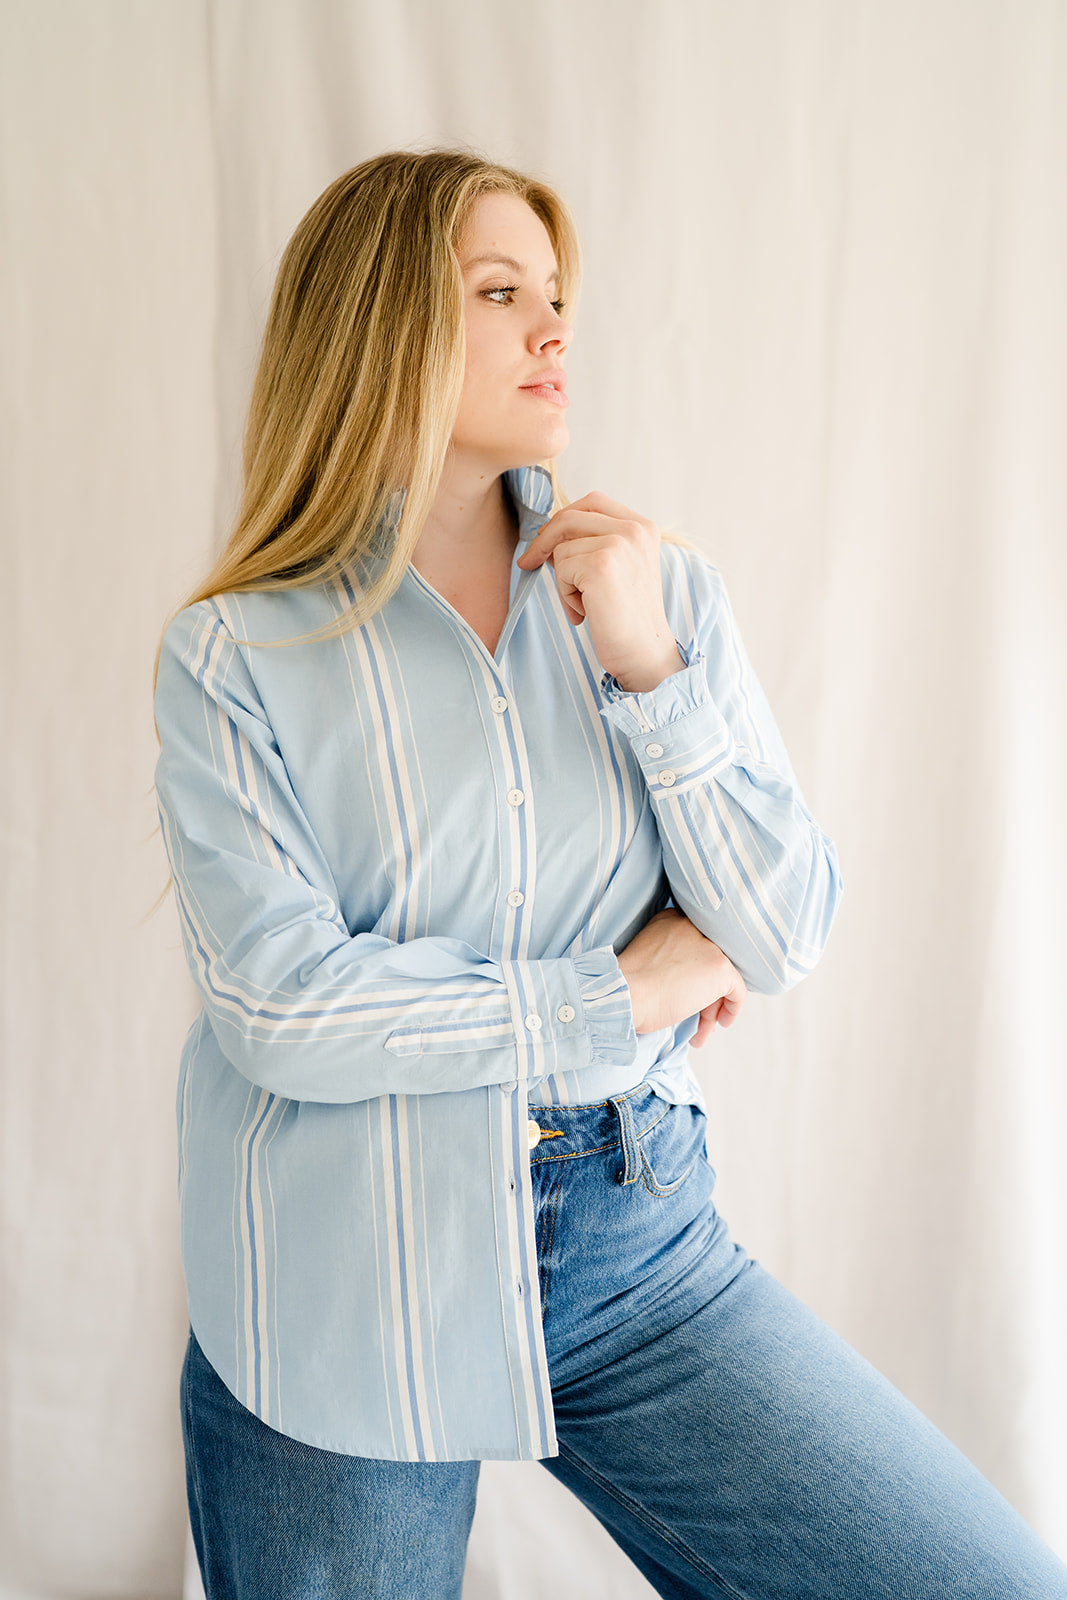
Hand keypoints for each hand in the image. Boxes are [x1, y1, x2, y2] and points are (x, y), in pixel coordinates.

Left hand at [515, 490, 685, 691]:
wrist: (644, 652)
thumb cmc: (626, 617)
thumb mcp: (618, 568)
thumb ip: (594, 544)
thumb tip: (547, 536)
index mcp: (643, 527)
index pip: (592, 502)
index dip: (563, 518)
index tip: (544, 540)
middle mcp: (635, 530)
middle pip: (569, 517)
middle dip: (544, 541)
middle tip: (529, 563)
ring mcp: (619, 544)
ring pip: (561, 548)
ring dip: (563, 580)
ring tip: (585, 605)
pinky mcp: (601, 565)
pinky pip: (561, 569)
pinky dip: (565, 594)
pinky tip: (586, 612)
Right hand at [616, 908, 746, 1046]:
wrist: (623, 996)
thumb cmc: (628, 989)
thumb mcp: (650, 961)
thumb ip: (674, 960)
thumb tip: (697, 982)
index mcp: (671, 920)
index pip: (698, 946)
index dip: (697, 973)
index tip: (691, 994)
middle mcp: (692, 926)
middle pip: (712, 962)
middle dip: (706, 993)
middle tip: (697, 1017)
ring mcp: (709, 946)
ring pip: (723, 978)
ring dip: (713, 1007)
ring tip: (701, 1031)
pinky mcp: (719, 967)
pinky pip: (738, 990)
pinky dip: (732, 1009)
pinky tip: (720, 1023)